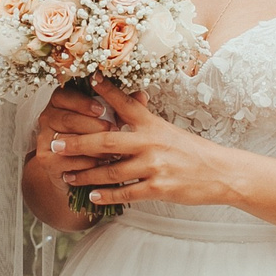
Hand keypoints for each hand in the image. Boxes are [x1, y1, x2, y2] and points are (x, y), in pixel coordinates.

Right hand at [30, 85, 115, 191]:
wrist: (80, 168)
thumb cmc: (98, 137)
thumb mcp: (111, 118)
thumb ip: (124, 106)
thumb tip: (141, 95)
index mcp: (61, 101)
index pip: (65, 95)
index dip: (83, 102)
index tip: (102, 110)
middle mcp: (48, 116)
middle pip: (66, 118)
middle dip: (91, 126)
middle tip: (112, 132)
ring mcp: (43, 138)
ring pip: (66, 140)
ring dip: (91, 147)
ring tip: (112, 151)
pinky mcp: (45, 159)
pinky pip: (64, 159)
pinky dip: (84, 163)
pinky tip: (100, 165)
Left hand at [51, 84, 237, 208]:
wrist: (221, 173)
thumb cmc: (192, 151)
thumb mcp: (168, 130)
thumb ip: (145, 119)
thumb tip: (128, 101)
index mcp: (152, 125)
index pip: (125, 104)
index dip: (106, 91)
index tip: (88, 78)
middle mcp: (151, 143)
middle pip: (106, 142)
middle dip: (77, 143)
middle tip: (54, 143)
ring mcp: (155, 166)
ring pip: (111, 171)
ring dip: (86, 175)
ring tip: (67, 175)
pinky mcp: (159, 188)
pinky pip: (126, 193)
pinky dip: (107, 196)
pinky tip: (92, 197)